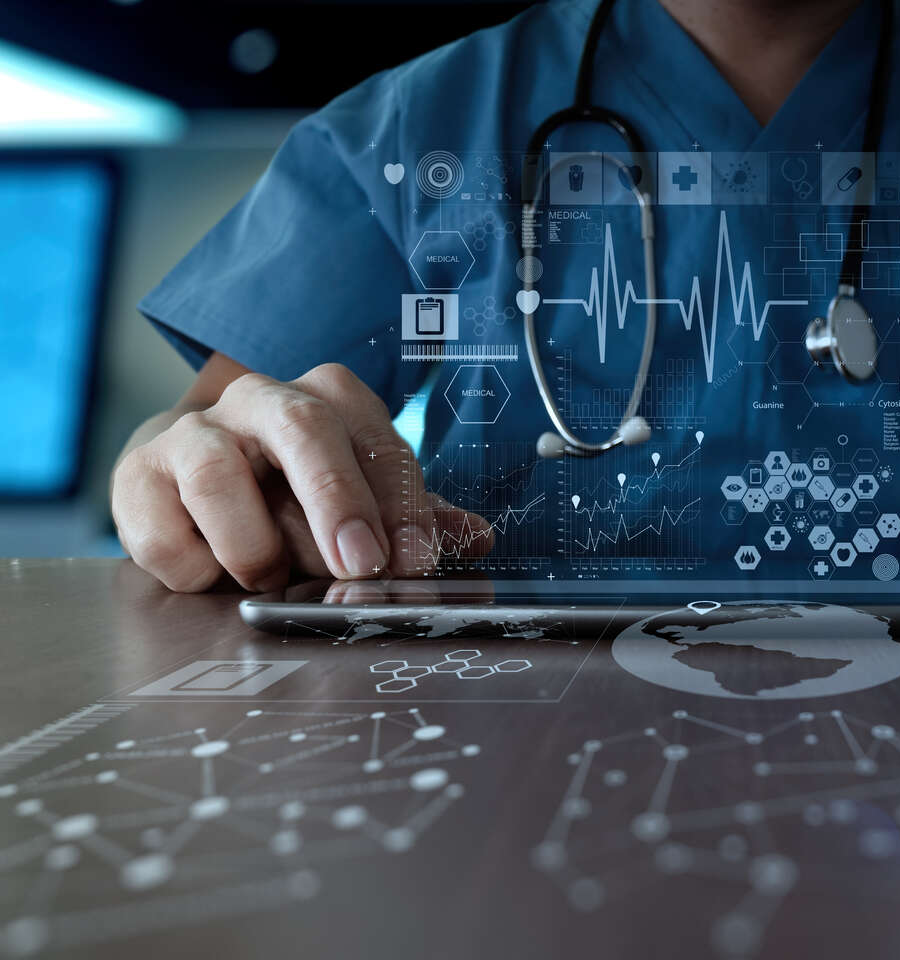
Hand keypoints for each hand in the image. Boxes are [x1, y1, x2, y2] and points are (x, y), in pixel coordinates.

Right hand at [112, 363, 490, 591]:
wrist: (185, 477)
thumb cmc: (291, 491)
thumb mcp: (360, 497)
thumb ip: (415, 518)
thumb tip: (475, 539)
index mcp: (329, 399)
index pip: (378, 442)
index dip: (402, 505)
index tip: (417, 560)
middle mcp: (260, 400)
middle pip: (304, 429)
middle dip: (337, 499)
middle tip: (359, 564)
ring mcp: (193, 434)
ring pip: (220, 476)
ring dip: (256, 545)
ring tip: (271, 577)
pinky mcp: (137, 477)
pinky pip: (166, 531)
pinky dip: (196, 567)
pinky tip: (213, 575)